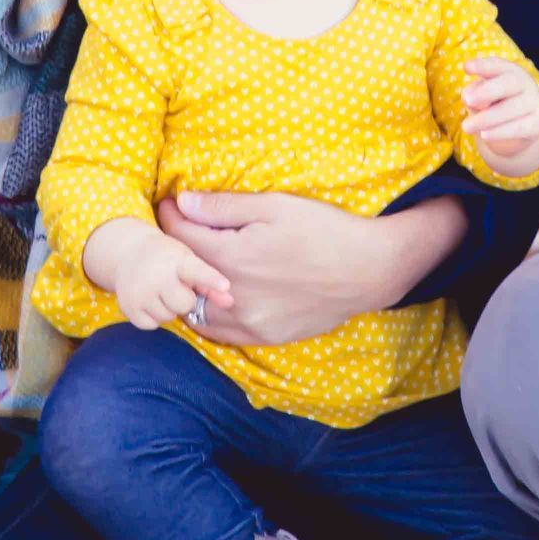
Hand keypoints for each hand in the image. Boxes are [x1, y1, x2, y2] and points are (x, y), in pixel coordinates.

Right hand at [82, 218, 233, 332]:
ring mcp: (140, 292)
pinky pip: (151, 325)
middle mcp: (156, 276)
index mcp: (177, 260)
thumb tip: (230, 302)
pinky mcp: (128, 307)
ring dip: (168, 308)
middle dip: (184, 299)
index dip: (212, 280)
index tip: (226, 286)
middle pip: (184, 304)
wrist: (128, 252)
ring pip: (168, 317)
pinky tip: (150, 301)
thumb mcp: (188, 262)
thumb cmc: (167, 258)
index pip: (197, 272)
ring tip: (161, 291)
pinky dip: (153, 317)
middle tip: (177, 287)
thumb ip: (209, 284)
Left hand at [162, 191, 466, 347]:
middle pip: (183, 273)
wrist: (368, 269)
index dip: (170, 216)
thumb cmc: (324, 229)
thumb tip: (183, 203)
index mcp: (231, 256)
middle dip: (177, 249)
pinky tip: (217, 295)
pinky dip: (208, 313)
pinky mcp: (262, 336)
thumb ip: (223, 207)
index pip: (180, 235)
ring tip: (197, 265)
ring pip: (195, 308)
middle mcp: (231, 295)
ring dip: (191, 285)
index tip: (170, 205)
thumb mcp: (275, 206)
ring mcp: (247, 321)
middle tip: (182, 231)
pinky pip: (217, 331)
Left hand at [461, 57, 538, 176]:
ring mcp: (534, 103)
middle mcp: (525, 83)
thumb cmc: (493, 106)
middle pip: (510, 82)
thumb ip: (473, 94)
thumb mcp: (480, 97)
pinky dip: (499, 132)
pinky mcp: (538, 124)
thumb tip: (469, 97)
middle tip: (468, 100)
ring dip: (487, 118)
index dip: (482, 66)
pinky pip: (518, 128)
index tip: (466, 67)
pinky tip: (484, 135)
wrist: (516, 132)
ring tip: (466, 127)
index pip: (497, 65)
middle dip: (488, 91)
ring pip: (512, 108)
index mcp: (509, 71)